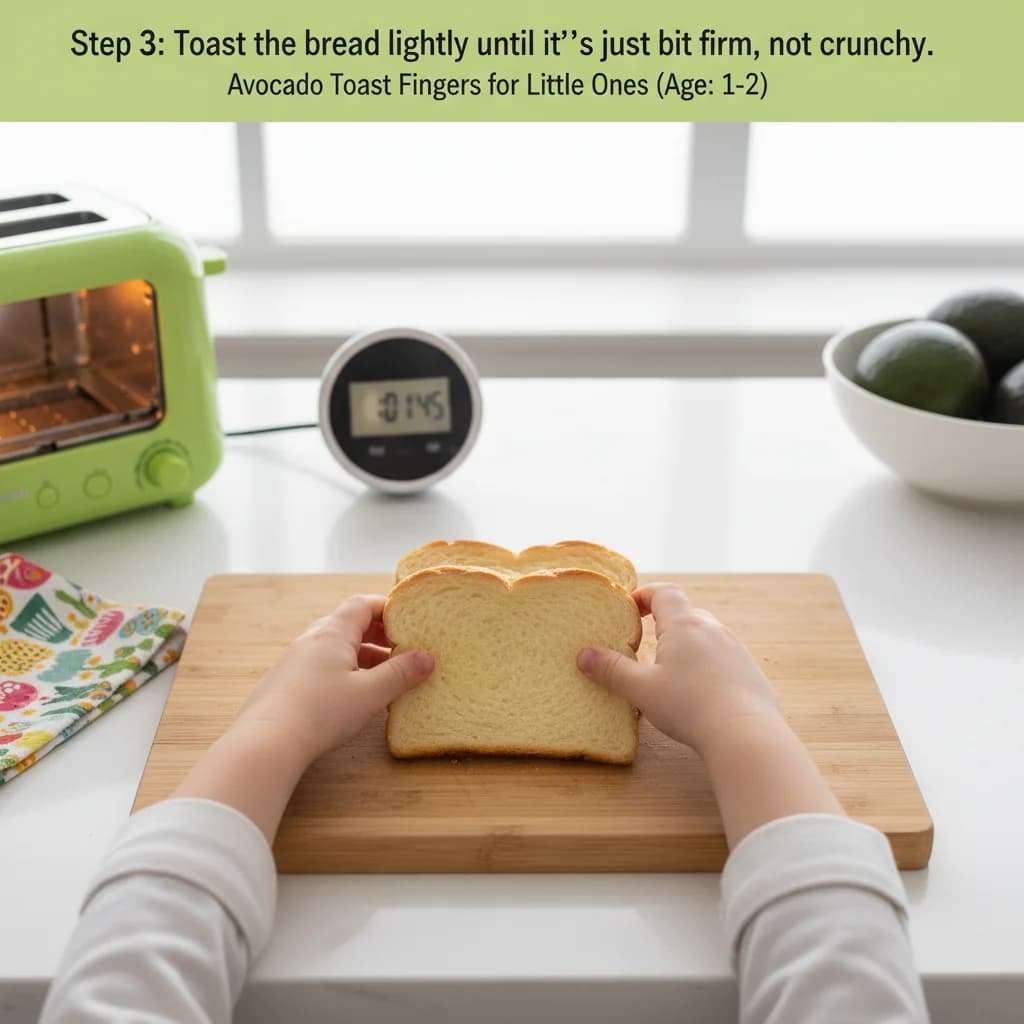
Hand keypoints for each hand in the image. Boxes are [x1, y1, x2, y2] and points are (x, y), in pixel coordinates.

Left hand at [234, 594, 433, 764]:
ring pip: (334, 648)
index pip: (361, 604)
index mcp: (333, 633)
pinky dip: (342, 672)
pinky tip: (351, 697)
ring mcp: (294, 661)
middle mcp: (311, 640)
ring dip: (360, 656)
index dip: (386, 607)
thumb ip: (400, 674)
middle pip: (348, 625)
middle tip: (400, 649)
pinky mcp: (285, 683)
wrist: (266, 741)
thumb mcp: (370, 693)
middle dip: (377, 634)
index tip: (408, 620)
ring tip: (382, 677)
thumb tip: (427, 657)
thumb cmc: (321, 712)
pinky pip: (319, 667)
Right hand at [577, 583, 780, 755]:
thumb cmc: (689, 706)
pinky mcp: (748, 670)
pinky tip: (698, 691)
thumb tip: (583, 655)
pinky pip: (722, 657)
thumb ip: (612, 670)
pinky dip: (706, 665)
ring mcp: (734, 648)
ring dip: (685, 645)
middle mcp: (712, 628)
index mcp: (684, 625)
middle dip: (663, 623)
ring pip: (704, 635)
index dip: (645, 595)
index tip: (629, 607)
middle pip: (684, 613)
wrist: (745, 733)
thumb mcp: (642, 689)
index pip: (664, 592)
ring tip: (670, 670)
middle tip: (645, 641)